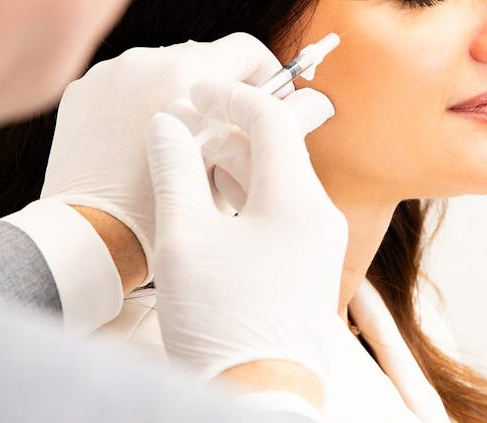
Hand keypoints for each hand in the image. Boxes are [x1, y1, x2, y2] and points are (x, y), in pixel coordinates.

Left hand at [40, 34, 286, 283]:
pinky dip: (138, 105)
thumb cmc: (157, 214)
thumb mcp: (227, 174)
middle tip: (227, 134)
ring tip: (179, 147)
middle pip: (204, 59)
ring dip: (177, 96)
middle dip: (220, 91)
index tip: (271, 99)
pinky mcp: (82, 90)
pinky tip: (137, 146)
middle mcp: (145, 60)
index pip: (246, 49)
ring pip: (162, 70)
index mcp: (185, 74)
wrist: (84, 237)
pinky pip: (125, 85)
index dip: (269, 73)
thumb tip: (307, 107)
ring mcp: (109, 72)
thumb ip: (264, 133)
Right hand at [146, 80, 347, 395]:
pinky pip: (281, 213)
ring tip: (190, 168)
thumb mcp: (184, 238)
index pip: (271, 118)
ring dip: (235, 167)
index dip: (229, 96)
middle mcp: (319, 215)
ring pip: (278, 182)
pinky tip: (211, 210)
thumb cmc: (220, 321)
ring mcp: (318, 244)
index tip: (193, 93)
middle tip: (185, 131)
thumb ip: (174, 170)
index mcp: (297, 199)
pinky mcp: (307, 269)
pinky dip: (246, 198)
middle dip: (229, 133)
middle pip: (277, 149)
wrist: (257, 398)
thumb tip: (167, 124)